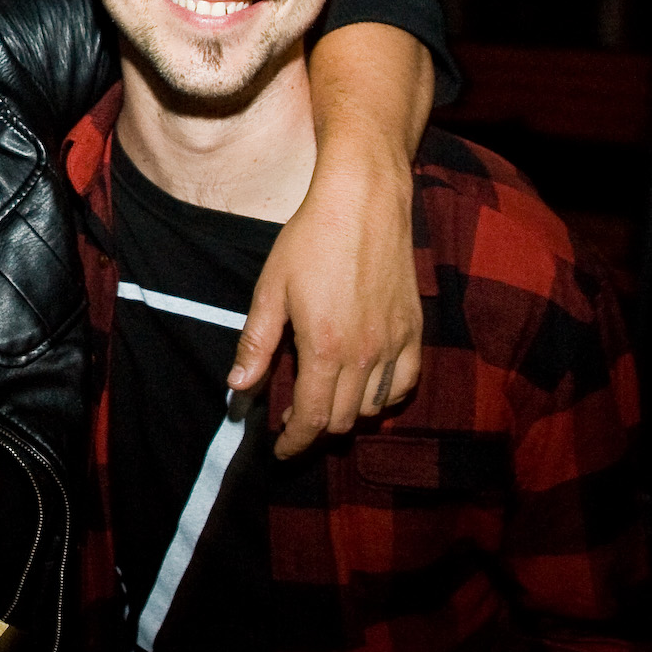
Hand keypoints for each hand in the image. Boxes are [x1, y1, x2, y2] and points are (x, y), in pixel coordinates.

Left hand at [233, 21, 431, 457]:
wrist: (364, 201)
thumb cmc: (310, 240)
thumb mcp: (270, 289)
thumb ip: (255, 344)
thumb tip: (238, 389)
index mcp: (324, 348)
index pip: (311, 418)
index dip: (293, 442)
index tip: (279, 449)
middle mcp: (365, 354)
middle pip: (341, 420)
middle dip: (315, 430)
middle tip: (293, 423)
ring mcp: (394, 343)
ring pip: (373, 407)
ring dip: (346, 413)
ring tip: (324, 400)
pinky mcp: (414, 329)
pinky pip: (405, 383)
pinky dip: (384, 396)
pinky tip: (366, 387)